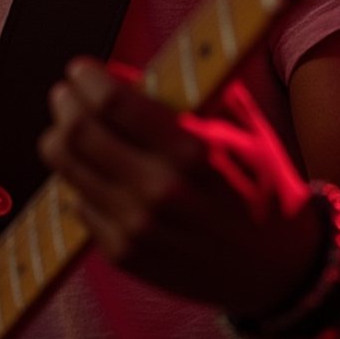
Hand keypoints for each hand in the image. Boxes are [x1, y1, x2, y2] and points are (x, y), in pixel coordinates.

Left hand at [38, 59, 321, 317]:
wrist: (278, 269)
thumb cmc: (260, 183)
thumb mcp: (238, 127)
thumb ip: (183, 94)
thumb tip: (119, 72)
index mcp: (192, 151)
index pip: (112, 103)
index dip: (86, 78)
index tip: (80, 68)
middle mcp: (159, 191)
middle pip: (76, 134)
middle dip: (66, 104)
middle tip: (68, 94)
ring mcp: (137, 228)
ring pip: (66, 168)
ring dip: (61, 138)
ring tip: (72, 126)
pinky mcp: (123, 255)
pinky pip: (78, 203)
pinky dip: (82, 181)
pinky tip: (99, 172)